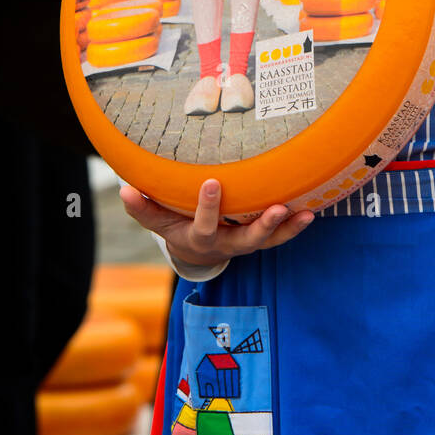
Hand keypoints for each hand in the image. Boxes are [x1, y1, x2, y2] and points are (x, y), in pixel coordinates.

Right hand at [119, 178, 313, 270]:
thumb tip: (123, 188)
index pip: (204, 225)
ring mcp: (246, 243)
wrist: (197, 252)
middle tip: (277, 207)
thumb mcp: (157, 221)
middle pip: (246, 240)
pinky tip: (312, 210)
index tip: (212, 182)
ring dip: (287, 228)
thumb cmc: (176, 228)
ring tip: (304, 213)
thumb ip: (142, 208)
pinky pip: (280, 236)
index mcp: (200, 238)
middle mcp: (227, 244)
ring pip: (269, 241)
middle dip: (261, 225)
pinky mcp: (260, 239)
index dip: (208, 207)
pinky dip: (295, 226)